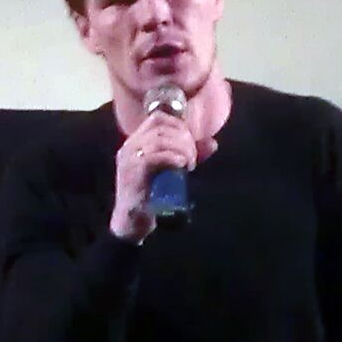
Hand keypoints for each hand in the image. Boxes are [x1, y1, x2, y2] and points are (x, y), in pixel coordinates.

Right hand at [110, 110, 216, 242]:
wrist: (132, 223)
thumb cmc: (151, 196)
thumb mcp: (172, 171)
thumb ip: (189, 155)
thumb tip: (213, 143)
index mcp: (136, 142)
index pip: (157, 118)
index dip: (179, 125)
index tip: (191, 142)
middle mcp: (130, 146)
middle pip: (161, 127)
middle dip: (184, 139)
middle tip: (193, 157)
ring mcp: (129, 159)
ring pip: (158, 140)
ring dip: (180, 149)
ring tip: (189, 163)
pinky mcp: (132, 173)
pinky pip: (153, 156)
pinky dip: (171, 157)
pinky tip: (181, 165)